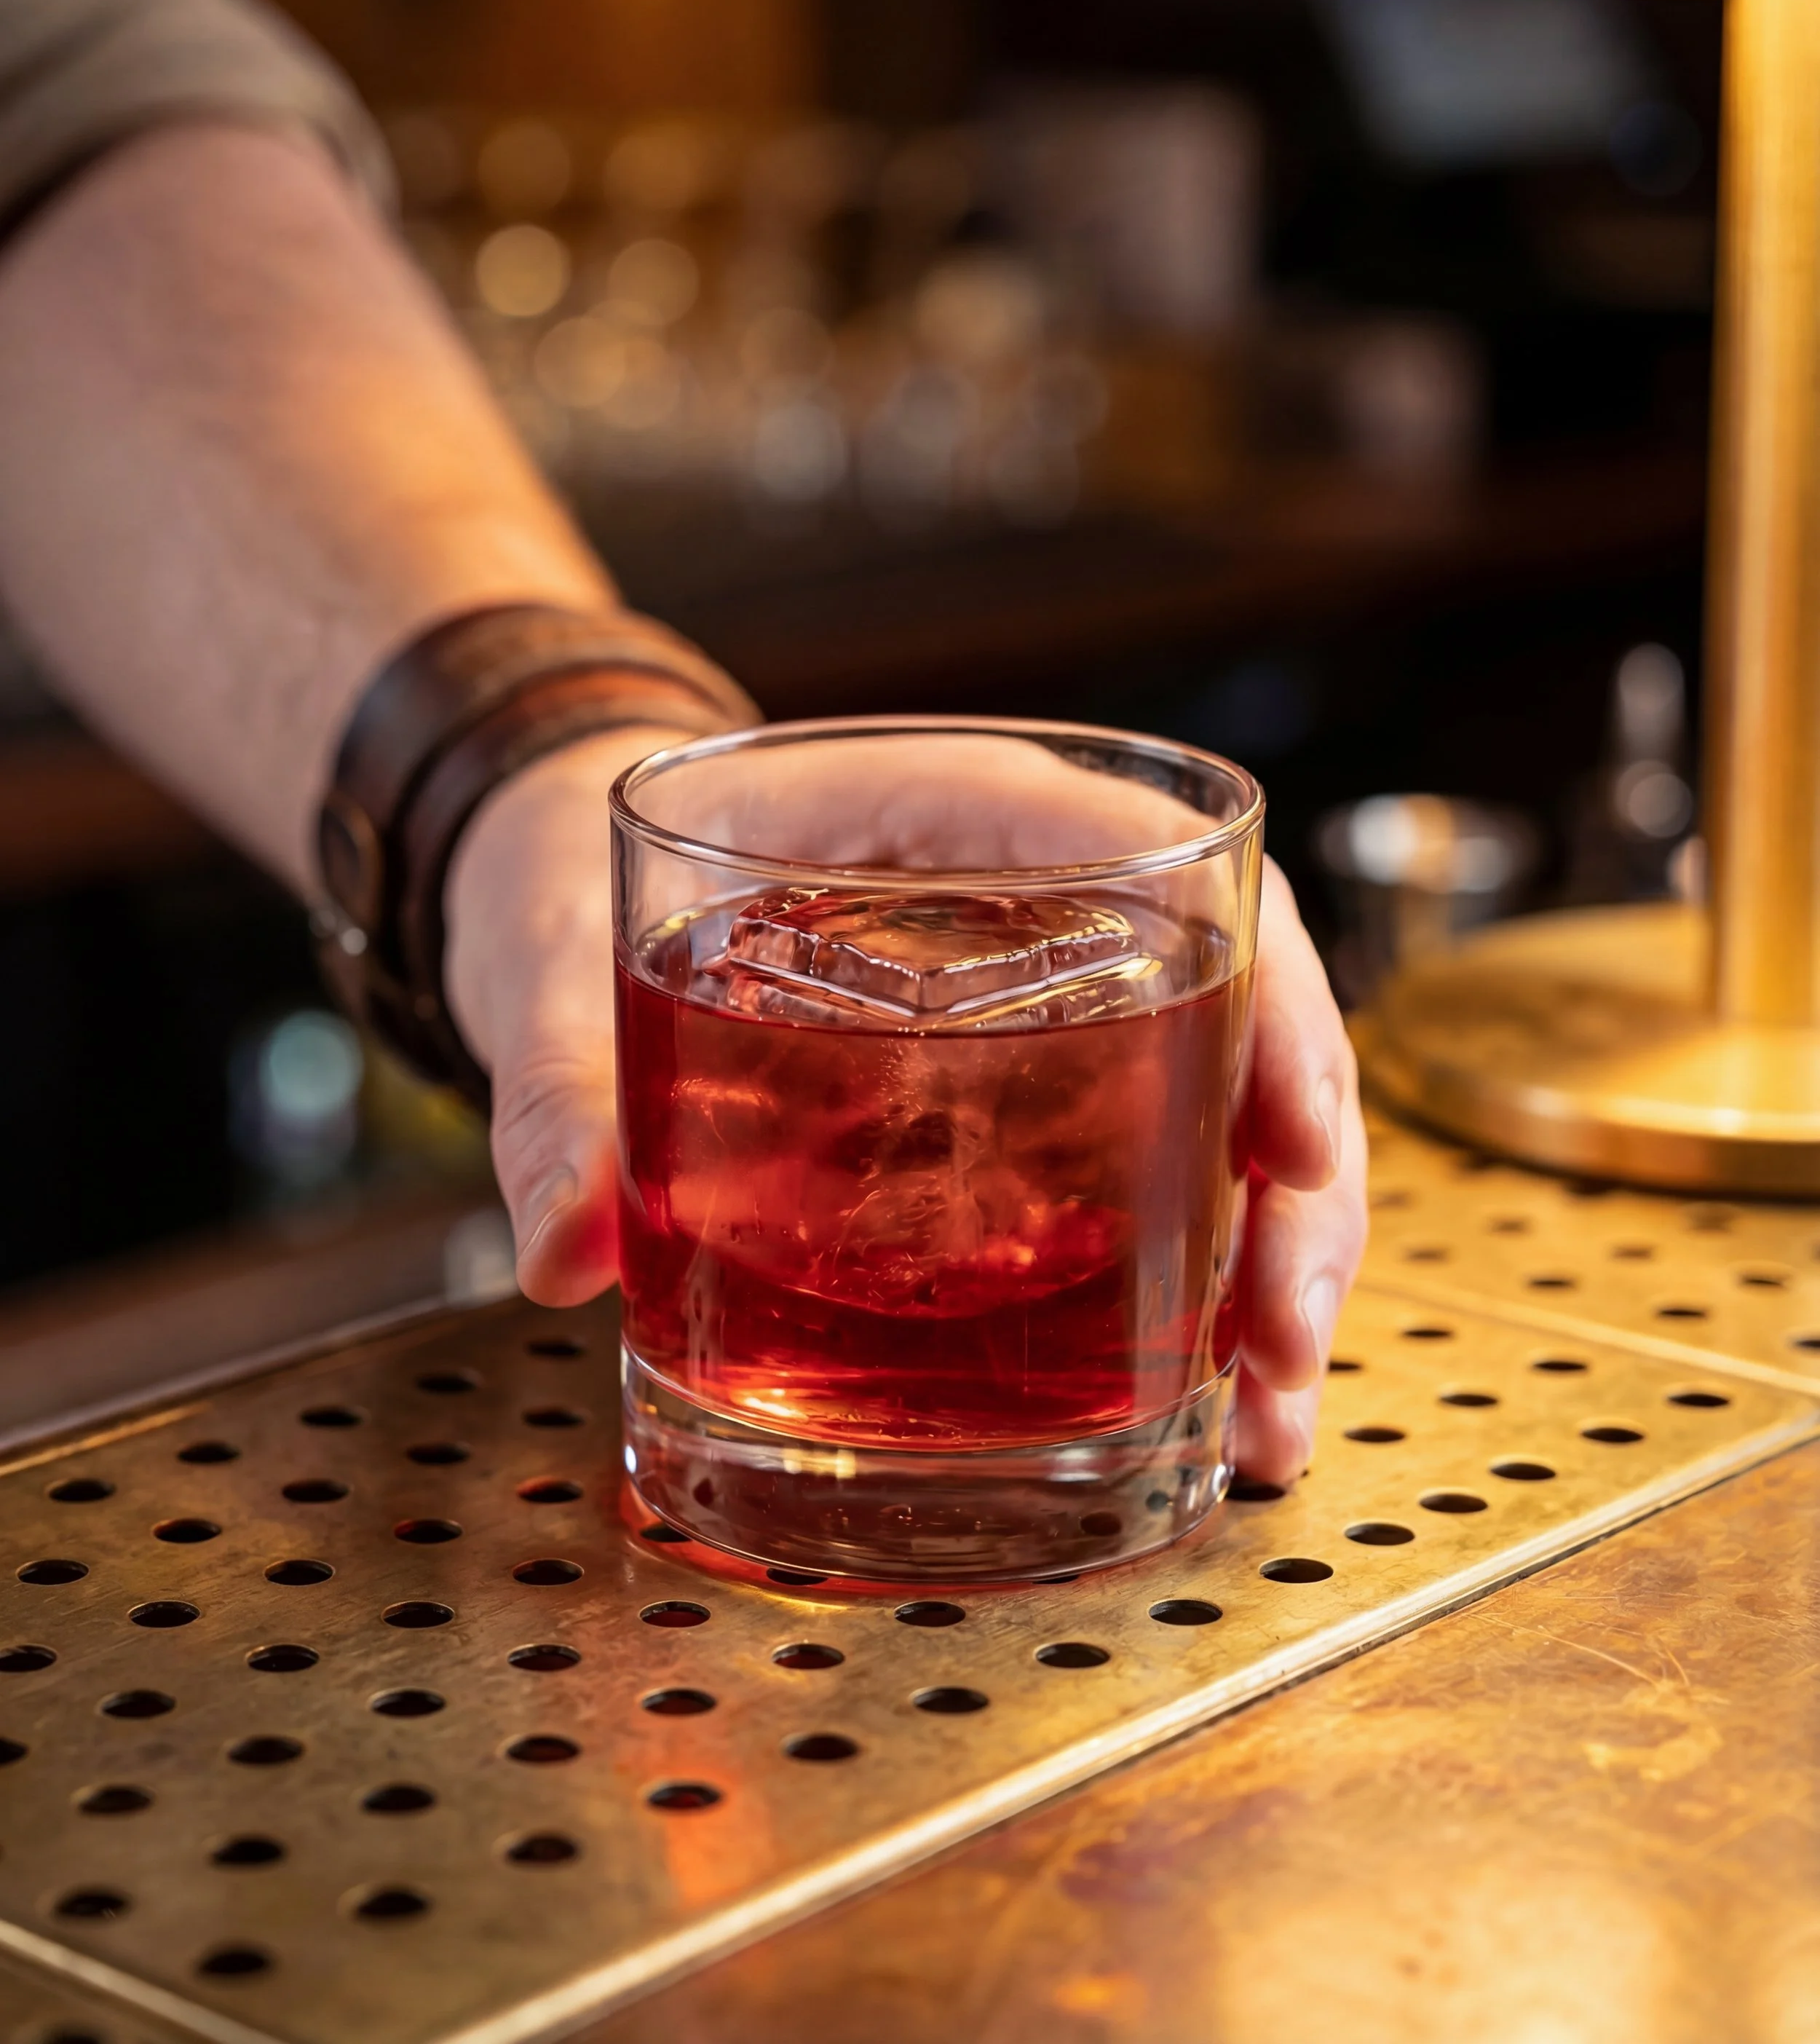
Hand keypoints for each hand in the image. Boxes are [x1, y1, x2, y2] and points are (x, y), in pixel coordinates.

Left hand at [443, 728, 1366, 1486]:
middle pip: (1231, 994)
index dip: (1257, 987)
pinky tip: (1199, 1389)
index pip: (1150, 848)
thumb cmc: (553, 872)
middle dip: (1294, 1179)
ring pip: (1210, 1092)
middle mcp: (1014, 887)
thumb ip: (551, 1091)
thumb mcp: (547, 963)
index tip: (1291, 1139)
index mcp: (932, 805)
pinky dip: (1183, 1267)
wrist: (532, 877)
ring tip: (1264, 1414)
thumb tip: (566, 1248)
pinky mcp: (1004, 1075)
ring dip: (1262, 1251)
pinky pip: (1135, 1150)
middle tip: (1281, 1345)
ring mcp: (1026, 983)